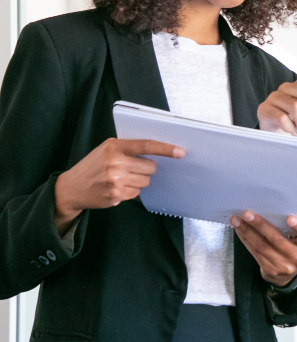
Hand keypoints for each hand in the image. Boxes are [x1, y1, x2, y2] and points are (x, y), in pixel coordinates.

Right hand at [54, 138, 184, 234]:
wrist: (71, 188)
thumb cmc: (93, 166)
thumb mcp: (106, 150)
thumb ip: (128, 149)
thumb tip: (158, 154)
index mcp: (114, 147)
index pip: (146, 145)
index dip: (165, 149)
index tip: (180, 152)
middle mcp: (115, 162)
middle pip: (150, 167)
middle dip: (145, 169)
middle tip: (130, 169)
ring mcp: (115, 180)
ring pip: (146, 181)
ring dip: (138, 181)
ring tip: (120, 178)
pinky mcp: (116, 195)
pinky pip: (137, 193)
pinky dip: (130, 191)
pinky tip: (115, 188)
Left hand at [230, 211, 296, 286]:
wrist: (287, 276)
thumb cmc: (293, 249)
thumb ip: (291, 230)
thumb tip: (270, 211)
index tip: (290, 218)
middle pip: (277, 239)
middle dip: (260, 225)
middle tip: (247, 214)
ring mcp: (283, 265)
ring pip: (262, 246)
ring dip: (247, 232)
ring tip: (236, 221)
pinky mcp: (270, 270)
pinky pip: (255, 253)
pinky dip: (246, 240)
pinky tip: (239, 231)